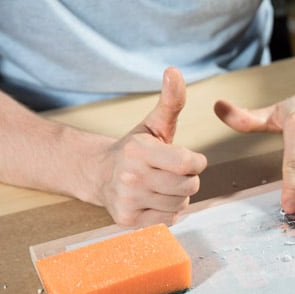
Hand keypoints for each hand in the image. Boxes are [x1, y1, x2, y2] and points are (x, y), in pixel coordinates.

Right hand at [96, 67, 206, 225]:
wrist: (98, 175)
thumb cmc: (135, 149)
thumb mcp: (154, 124)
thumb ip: (171, 101)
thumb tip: (174, 72)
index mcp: (138, 151)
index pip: (189, 163)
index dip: (196, 162)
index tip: (189, 159)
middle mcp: (130, 177)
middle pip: (189, 186)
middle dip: (188, 179)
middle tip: (173, 173)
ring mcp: (128, 200)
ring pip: (181, 204)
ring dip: (178, 196)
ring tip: (162, 185)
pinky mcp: (128, 220)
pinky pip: (169, 219)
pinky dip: (168, 211)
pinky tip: (154, 199)